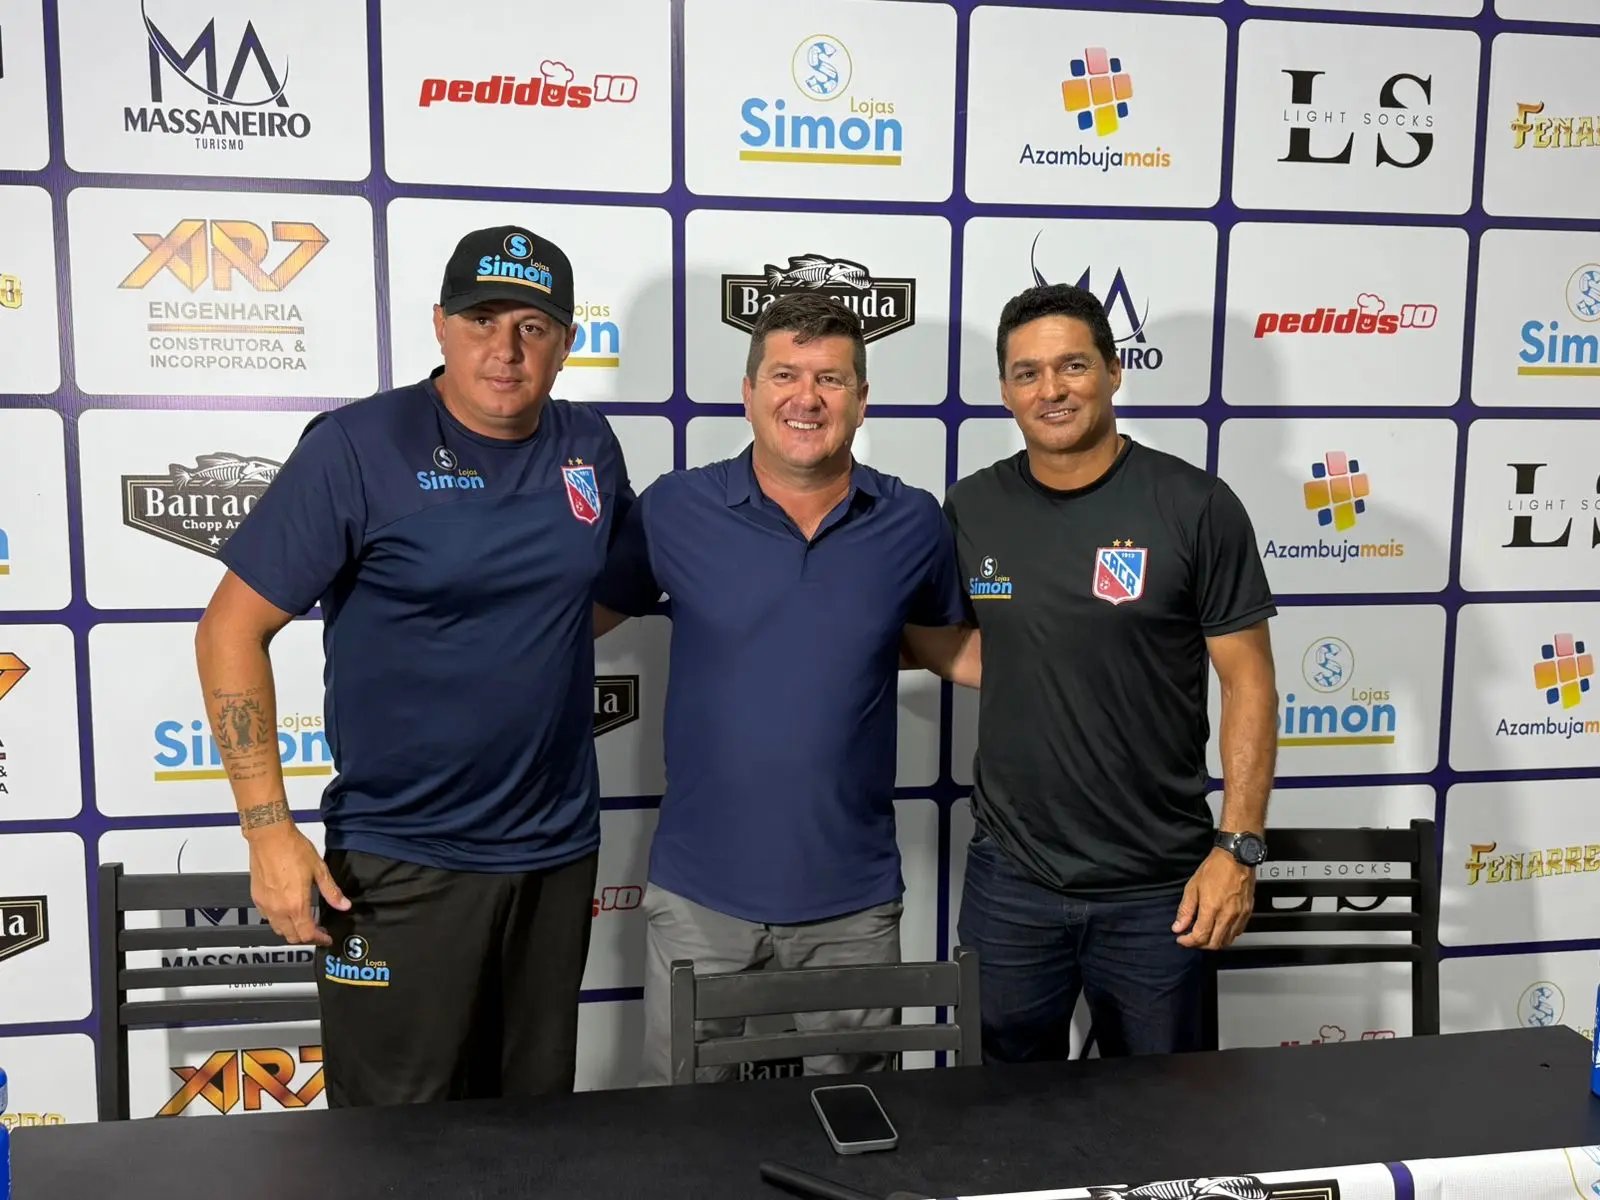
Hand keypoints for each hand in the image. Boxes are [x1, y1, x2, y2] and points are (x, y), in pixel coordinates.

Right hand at [247, 822, 349, 945]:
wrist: (270, 837)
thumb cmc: (293, 850)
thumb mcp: (319, 870)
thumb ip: (332, 892)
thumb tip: (344, 905)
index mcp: (296, 905)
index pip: (307, 935)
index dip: (319, 939)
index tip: (326, 937)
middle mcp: (279, 909)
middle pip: (292, 937)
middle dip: (306, 937)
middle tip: (317, 930)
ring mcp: (266, 905)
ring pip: (278, 930)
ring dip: (292, 930)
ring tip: (304, 921)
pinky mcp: (257, 898)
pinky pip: (268, 918)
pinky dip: (279, 921)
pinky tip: (287, 910)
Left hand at [1172, 848, 1254, 949]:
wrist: (1236, 857)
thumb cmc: (1215, 868)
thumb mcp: (1192, 887)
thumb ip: (1185, 910)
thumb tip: (1178, 927)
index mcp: (1212, 908)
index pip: (1200, 936)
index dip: (1188, 942)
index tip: (1181, 939)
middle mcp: (1227, 915)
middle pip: (1214, 944)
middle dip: (1199, 945)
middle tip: (1191, 938)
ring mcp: (1239, 915)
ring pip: (1227, 941)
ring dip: (1213, 942)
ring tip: (1204, 934)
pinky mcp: (1248, 913)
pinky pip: (1237, 932)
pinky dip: (1226, 935)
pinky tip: (1219, 928)